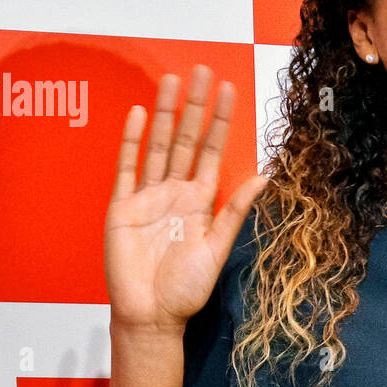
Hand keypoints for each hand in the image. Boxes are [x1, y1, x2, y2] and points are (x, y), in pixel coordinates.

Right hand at [104, 64, 267, 333]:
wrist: (151, 316)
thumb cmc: (187, 289)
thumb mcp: (218, 248)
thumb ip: (236, 211)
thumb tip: (265, 176)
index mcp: (200, 201)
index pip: (211, 151)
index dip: (219, 121)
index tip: (228, 90)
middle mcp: (174, 193)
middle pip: (184, 139)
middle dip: (193, 106)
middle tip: (201, 71)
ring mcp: (146, 197)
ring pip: (156, 146)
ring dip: (163, 113)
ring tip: (171, 81)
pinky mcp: (121, 208)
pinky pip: (126, 168)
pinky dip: (130, 142)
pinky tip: (136, 115)